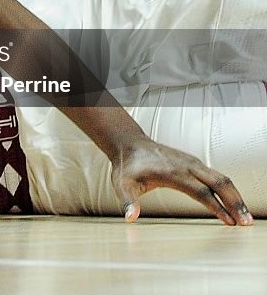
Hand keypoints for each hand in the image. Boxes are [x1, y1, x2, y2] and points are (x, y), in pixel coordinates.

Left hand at [112, 136, 252, 224]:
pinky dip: (229, 190)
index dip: (216, 207)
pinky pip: (217, 176)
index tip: (229, 222)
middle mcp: (187, 165)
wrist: (130, 144)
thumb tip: (130, 218)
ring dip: (236, 196)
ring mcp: (192, 163)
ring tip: (245, 216)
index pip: (200, 191)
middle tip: (246, 222)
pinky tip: (234, 203)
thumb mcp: (121, 184)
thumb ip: (128, 201)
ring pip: (222, 178)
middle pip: (219, 183)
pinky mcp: (194, 163)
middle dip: (235, 202)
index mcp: (172, 172)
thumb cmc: (127, 166)